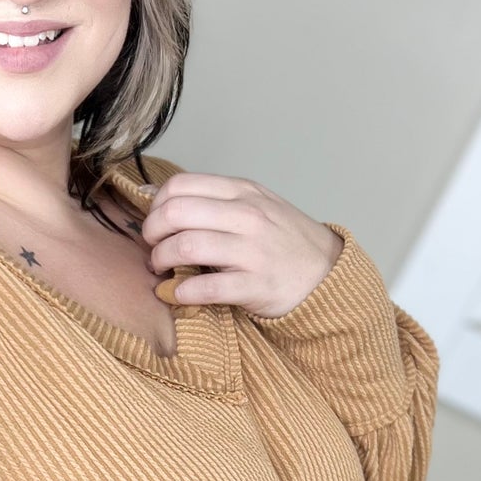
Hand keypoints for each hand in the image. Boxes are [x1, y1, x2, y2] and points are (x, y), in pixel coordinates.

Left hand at [139, 170, 343, 317]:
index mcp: (242, 192)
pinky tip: (177, 294)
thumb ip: (209, 199)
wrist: (328, 273)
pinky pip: (205, 288)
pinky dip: (181, 292)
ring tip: (163, 269)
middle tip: (154, 247)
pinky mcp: (256, 285)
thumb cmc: (283, 239)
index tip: (156, 223)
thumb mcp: (254, 204)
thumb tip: (152, 193)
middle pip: (175, 213)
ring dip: (162, 261)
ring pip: (186, 247)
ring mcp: (252, 251)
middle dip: (152, 233)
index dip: (156, 205)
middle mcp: (247, 216)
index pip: (180, 186)